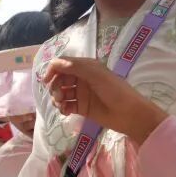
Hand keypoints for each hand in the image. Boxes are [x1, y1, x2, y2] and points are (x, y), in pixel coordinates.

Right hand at [43, 57, 166, 144]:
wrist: (129, 114)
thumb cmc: (115, 90)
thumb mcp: (96, 74)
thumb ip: (75, 66)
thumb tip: (54, 62)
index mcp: (86, 67)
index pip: (63, 64)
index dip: (52, 70)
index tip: (46, 81)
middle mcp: (82, 78)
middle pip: (60, 79)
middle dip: (55, 87)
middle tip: (58, 96)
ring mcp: (81, 94)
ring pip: (61, 93)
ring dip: (57, 98)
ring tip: (61, 105)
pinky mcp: (82, 108)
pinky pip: (66, 106)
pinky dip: (62, 108)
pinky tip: (65, 112)